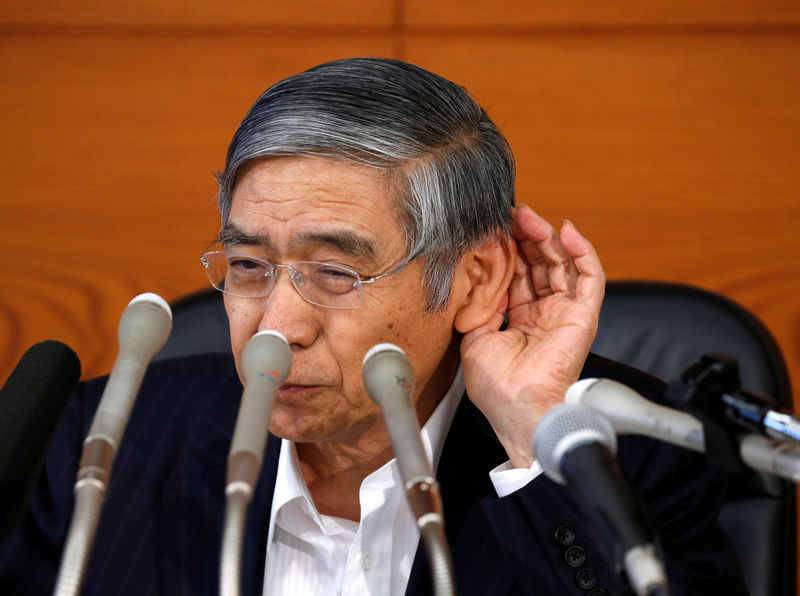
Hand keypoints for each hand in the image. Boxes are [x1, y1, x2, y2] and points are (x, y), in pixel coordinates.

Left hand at [460, 204, 605, 467]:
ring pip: (562, 264)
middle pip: (539, 265)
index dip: (508, 250)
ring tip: (529, 216)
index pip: (517, 275)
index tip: (494, 228)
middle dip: (525, 237)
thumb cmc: (496, 387)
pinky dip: (581, 251)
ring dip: (546, 237)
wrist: (517, 409)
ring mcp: (565, 314)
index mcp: (520, 321)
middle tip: (510, 214)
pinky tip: (567, 231)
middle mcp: (544, 314)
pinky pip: (590, 277)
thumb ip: (481, 306)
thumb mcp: (475, 337)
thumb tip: (478, 278)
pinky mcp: (583, 316)